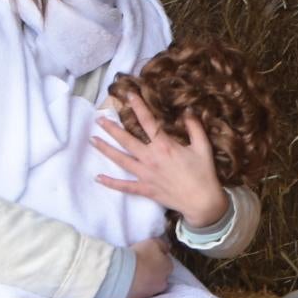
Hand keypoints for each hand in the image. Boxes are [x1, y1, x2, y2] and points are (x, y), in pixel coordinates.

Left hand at [93, 106, 230, 228]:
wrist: (202, 202)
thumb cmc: (203, 173)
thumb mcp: (203, 146)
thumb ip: (195, 127)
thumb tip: (188, 111)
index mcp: (164, 145)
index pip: (148, 122)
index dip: (138, 107)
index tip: (129, 95)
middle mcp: (151, 158)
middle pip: (127, 140)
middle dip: (112, 129)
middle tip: (99, 120)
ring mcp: (146, 175)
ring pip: (121, 160)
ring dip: (106, 149)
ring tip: (93, 140)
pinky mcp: (145, 189)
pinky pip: (124, 186)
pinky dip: (111, 183)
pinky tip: (98, 178)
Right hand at [124, 236, 171, 297]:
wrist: (121, 273)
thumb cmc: (138, 256)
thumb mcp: (153, 243)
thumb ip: (162, 245)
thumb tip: (166, 248)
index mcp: (168, 267)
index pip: (167, 262)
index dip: (158, 259)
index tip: (150, 256)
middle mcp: (163, 282)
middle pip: (161, 276)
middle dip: (154, 272)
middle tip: (143, 266)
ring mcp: (152, 292)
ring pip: (151, 286)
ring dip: (146, 281)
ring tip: (134, 275)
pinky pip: (140, 292)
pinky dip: (137, 288)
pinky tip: (129, 282)